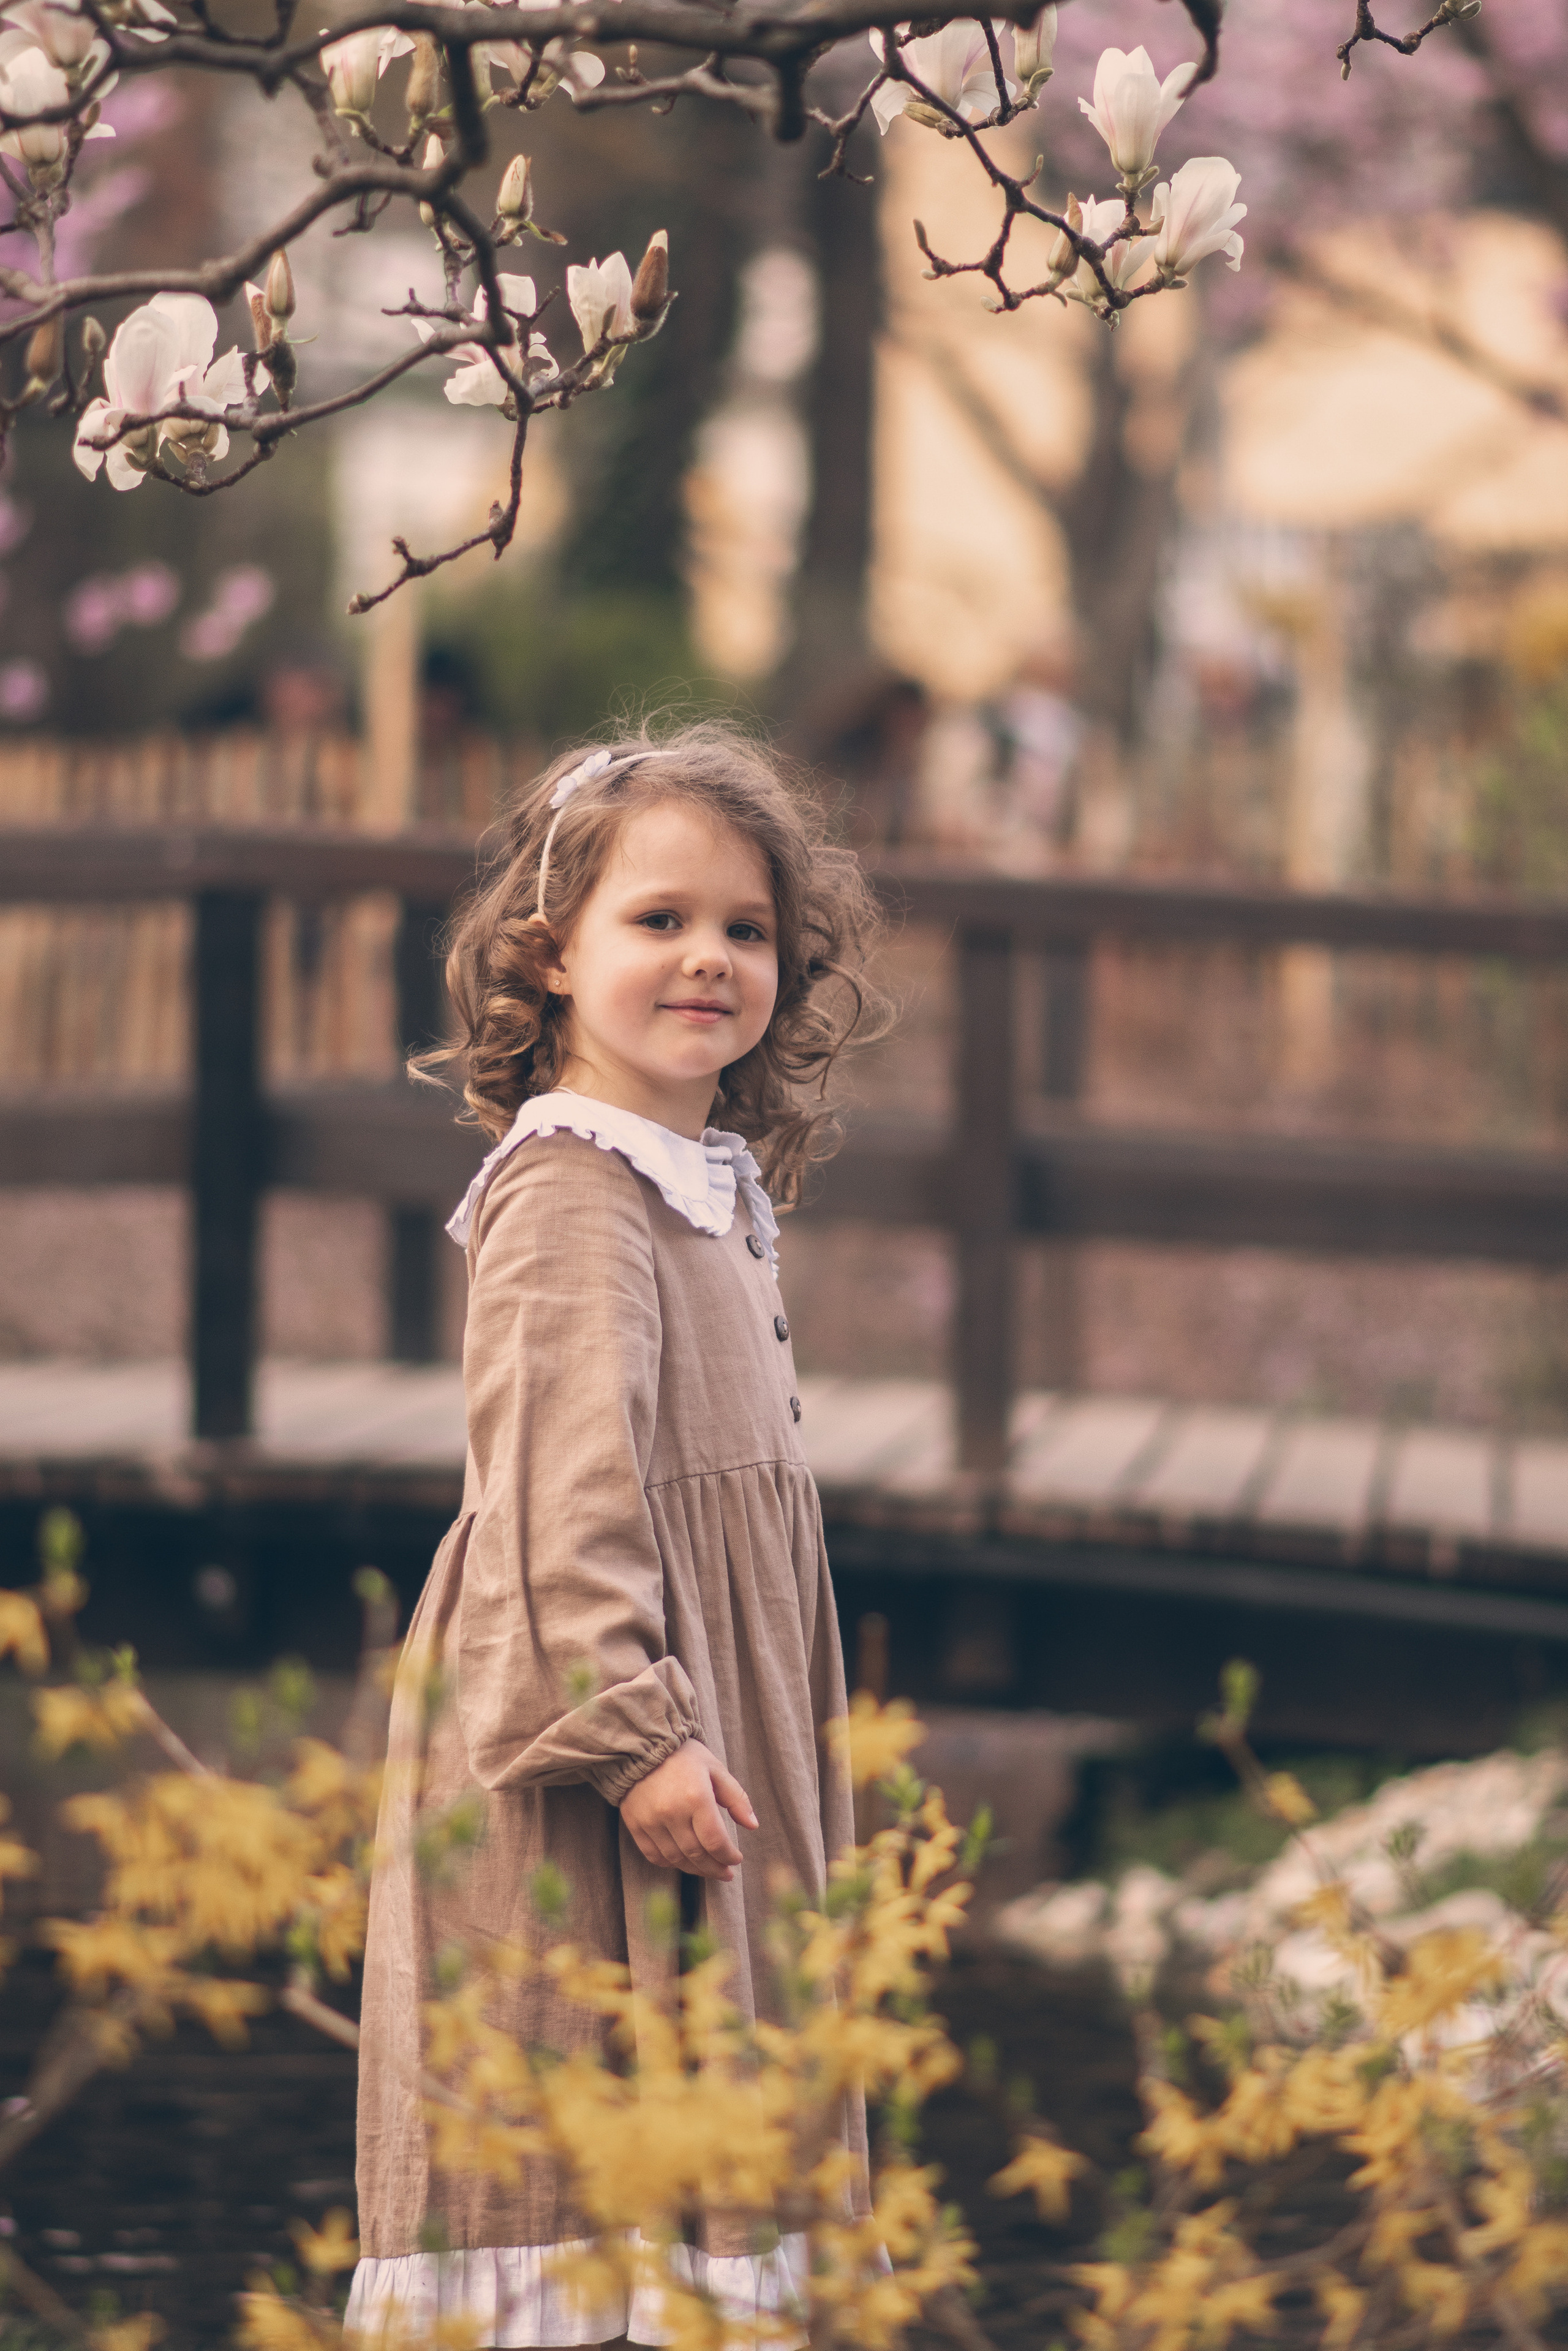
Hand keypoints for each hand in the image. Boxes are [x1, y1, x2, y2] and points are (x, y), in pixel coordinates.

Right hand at [620, 1740, 757, 1879]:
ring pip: (676, 1859)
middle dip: (715, 1868)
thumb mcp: (715, 1769)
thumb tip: (753, 1825)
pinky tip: (683, 1862)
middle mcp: (672, 1812)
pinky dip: (670, 1863)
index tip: (737, 1859)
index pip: (715, 1841)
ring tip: (708, 1869)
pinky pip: (653, 1855)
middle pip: (696, 1854)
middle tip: (726, 1873)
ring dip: (695, 1870)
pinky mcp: (635, 1824)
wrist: (643, 1745)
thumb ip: (736, 1798)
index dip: (728, 1856)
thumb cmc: (684, 1756)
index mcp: (696, 1797)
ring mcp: (651, 1821)